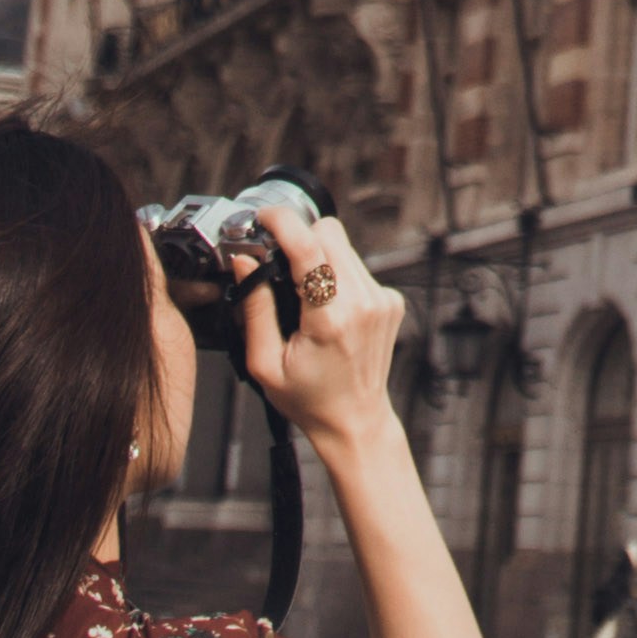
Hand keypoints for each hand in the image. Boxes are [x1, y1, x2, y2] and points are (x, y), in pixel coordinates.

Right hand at [234, 203, 407, 459]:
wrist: (355, 420)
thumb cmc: (308, 399)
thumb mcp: (264, 363)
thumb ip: (254, 308)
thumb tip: (245, 261)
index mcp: (329, 320)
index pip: (308, 249)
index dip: (283, 223)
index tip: (264, 217)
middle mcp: (362, 303)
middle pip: (329, 233)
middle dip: (299, 238)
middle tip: (277, 260)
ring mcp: (382, 299)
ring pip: (344, 245)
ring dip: (319, 256)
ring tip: (302, 293)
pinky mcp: (391, 299)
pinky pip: (357, 266)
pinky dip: (337, 274)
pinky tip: (326, 305)